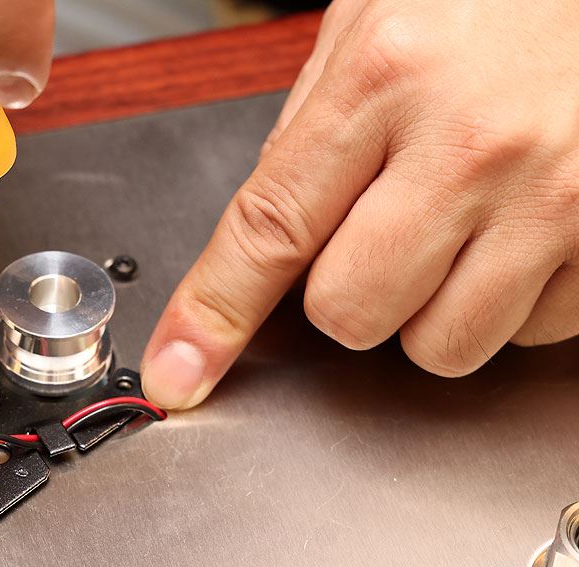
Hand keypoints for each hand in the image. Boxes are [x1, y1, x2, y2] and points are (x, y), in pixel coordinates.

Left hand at [142, 0, 578, 408]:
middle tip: (382, 230)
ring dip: (428, 310)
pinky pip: (527, 335)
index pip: (269, 230)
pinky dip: (510, 304)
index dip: (213, 315)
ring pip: (438, 345)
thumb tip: (266, 236)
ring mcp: (553, 196)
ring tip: (459, 229)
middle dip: (346, 293)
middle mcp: (471, 142)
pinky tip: (520, 233)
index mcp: (388, 74)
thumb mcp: (379, 18)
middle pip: (348, 312)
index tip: (181, 373)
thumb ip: (313, 126)